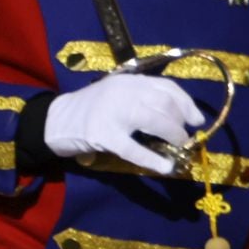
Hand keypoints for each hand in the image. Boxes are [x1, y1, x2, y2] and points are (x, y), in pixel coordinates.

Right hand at [43, 72, 204, 175]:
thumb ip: (140, 98)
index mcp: (127, 81)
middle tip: (183, 137)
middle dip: (180, 122)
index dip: (187, 104)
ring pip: (155, 122)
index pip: (167, 87)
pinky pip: (134, 149)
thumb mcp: (114, 93)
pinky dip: (152, 160)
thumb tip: (176, 115)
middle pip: (165, 104)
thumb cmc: (86, 109)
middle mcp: (122, 92)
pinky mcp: (103, 135)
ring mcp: (112, 113)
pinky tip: (164, 167)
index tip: (196, 119)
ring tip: (177, 147)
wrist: (51, 121)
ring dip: (173, 136)